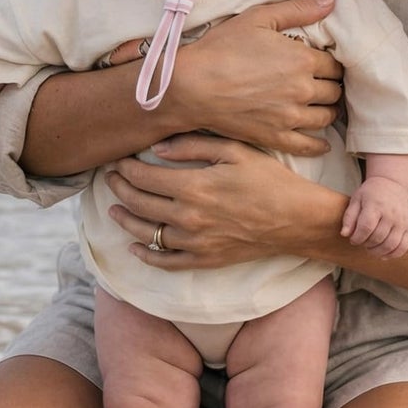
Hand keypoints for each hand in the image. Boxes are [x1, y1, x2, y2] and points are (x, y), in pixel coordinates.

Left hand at [104, 132, 330, 269]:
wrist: (296, 219)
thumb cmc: (269, 179)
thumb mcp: (235, 150)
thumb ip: (194, 145)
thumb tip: (158, 148)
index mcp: (194, 186)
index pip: (143, 177)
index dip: (125, 168)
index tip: (118, 160)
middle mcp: (188, 216)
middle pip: (139, 203)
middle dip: (120, 189)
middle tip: (111, 178)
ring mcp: (195, 242)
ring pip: (146, 233)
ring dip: (125, 220)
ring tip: (114, 209)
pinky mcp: (204, 260)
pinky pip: (166, 262)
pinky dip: (146, 256)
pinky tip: (135, 247)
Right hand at [164, 0, 343, 156]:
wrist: (192, 86)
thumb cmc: (222, 48)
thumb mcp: (258, 17)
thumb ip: (297, 8)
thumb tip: (330, 0)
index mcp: (302, 59)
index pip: (334, 64)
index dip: (330, 63)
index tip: (322, 63)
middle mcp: (302, 90)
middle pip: (333, 91)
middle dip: (330, 85)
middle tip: (322, 83)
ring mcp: (290, 116)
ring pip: (326, 116)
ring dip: (327, 110)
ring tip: (321, 105)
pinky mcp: (275, 137)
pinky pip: (308, 145)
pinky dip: (319, 145)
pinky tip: (322, 143)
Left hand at [341, 175, 407, 258]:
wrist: (393, 184)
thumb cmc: (371, 193)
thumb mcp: (356, 199)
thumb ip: (349, 217)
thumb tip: (345, 234)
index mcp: (376, 204)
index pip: (366, 227)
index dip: (357, 238)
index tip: (353, 239)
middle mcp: (392, 213)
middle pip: (378, 237)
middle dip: (366, 244)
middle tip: (362, 242)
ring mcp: (403, 221)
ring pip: (390, 245)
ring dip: (377, 252)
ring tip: (370, 248)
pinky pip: (403, 246)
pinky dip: (393, 254)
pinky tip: (383, 254)